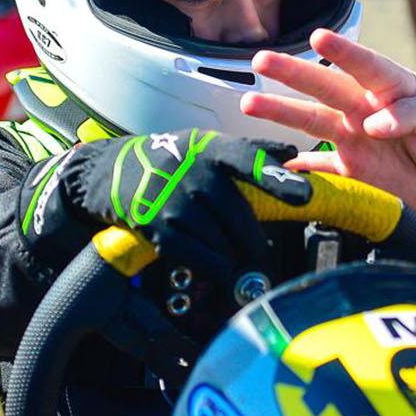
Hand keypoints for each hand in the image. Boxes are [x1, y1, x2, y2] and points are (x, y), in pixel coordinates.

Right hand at [66, 129, 310, 281]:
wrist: (111, 172)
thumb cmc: (171, 159)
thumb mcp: (206, 145)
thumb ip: (250, 151)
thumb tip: (294, 154)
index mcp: (211, 148)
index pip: (249, 159)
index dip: (277, 177)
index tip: (305, 195)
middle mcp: (193, 171)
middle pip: (238, 214)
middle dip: (255, 241)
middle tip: (265, 255)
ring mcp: (173, 200)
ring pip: (220, 240)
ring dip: (233, 256)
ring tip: (239, 263)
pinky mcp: (157, 227)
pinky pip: (197, 256)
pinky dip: (213, 266)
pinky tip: (220, 269)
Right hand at [240, 29, 415, 215]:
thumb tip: (375, 122)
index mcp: (397, 88)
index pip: (367, 65)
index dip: (344, 52)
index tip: (318, 37)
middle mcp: (368, 108)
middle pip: (327, 88)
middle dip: (294, 73)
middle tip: (262, 60)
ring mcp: (357, 139)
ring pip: (314, 122)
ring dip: (282, 113)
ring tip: (248, 103)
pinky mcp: (356, 170)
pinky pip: (321, 168)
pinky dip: (300, 167)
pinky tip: (276, 163)